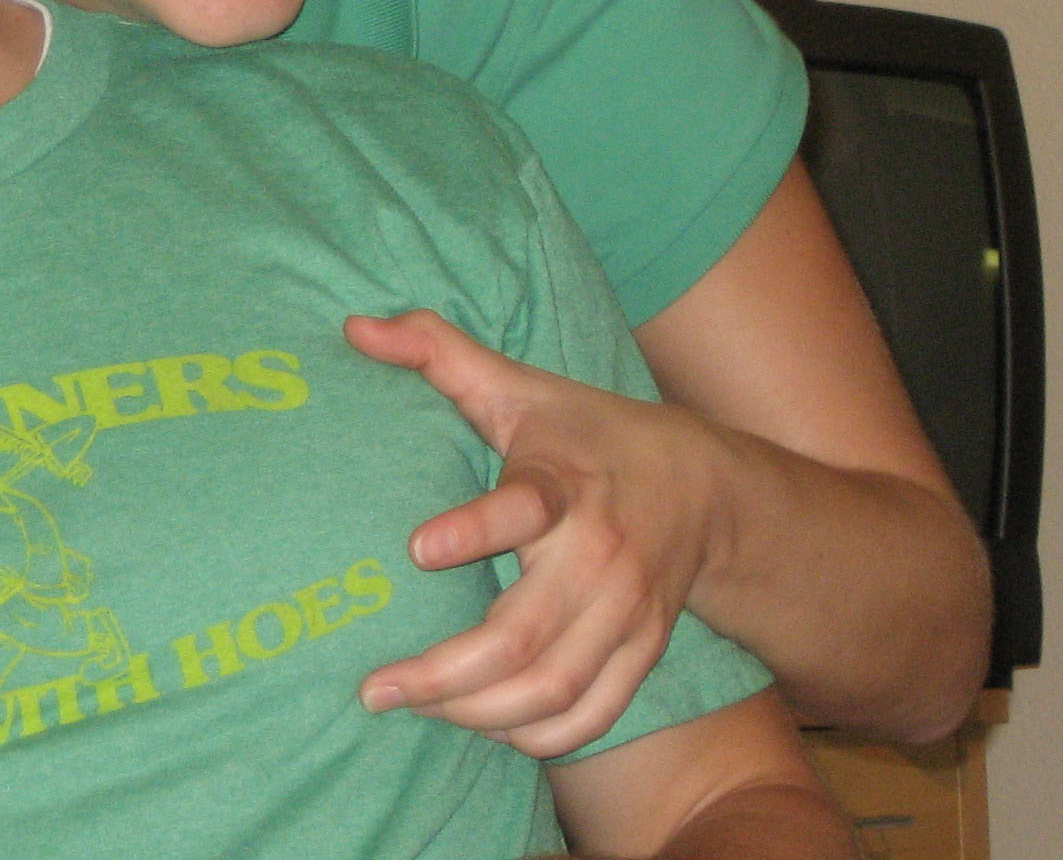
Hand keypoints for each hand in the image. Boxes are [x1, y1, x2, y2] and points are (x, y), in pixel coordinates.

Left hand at [344, 311, 724, 758]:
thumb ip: (436, 351)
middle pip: (527, 638)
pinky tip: (482, 727)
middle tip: (376, 688)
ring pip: (554, 691)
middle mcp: (602, 557)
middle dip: (445, 674)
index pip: (526, 507)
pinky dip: (537, 736)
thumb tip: (357, 326)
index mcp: (565, 485)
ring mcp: (629, 614)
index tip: (419, 549)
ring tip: (414, 709)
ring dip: (478, 714)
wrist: (705, 485)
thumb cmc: (584, 432)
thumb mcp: (516, 385)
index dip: (476, 530)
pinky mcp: (644, 654)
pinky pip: (592, 716)